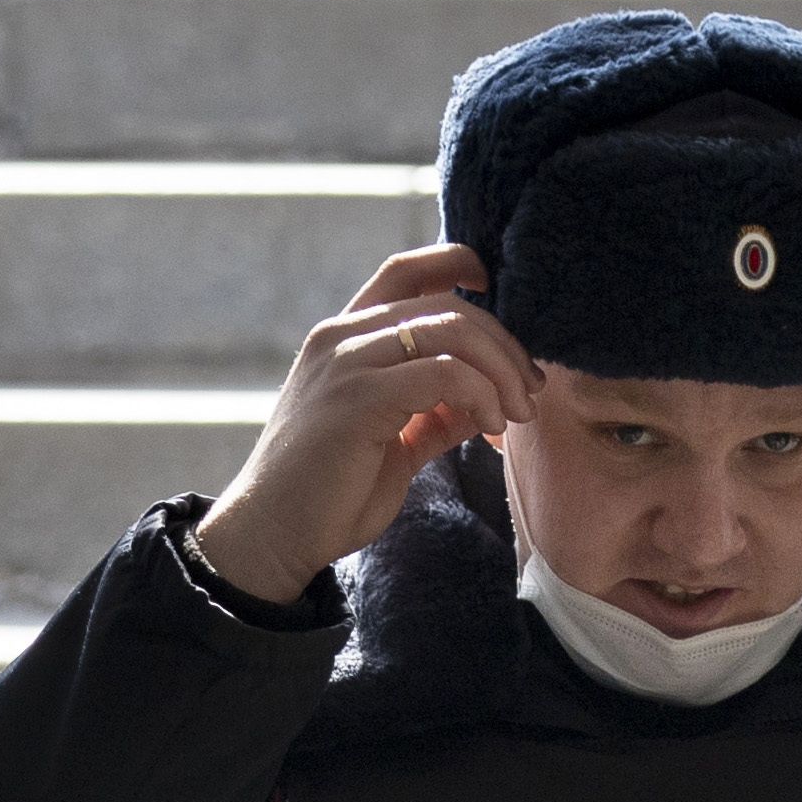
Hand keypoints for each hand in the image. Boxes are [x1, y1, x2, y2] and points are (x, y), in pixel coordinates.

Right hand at [192, 244, 540, 605]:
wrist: (272, 536)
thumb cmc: (329, 495)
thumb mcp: (394, 442)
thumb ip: (434, 412)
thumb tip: (488, 399)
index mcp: (344, 338)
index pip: (406, 270)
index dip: (458, 265)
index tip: (497, 299)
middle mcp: (342, 337)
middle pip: (446, 304)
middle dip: (503, 343)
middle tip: (529, 390)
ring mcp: (347, 363)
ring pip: (450, 329)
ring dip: (500, 369)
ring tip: (517, 412)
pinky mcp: (359, 397)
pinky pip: (443, 373)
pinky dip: (481, 394)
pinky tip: (488, 426)